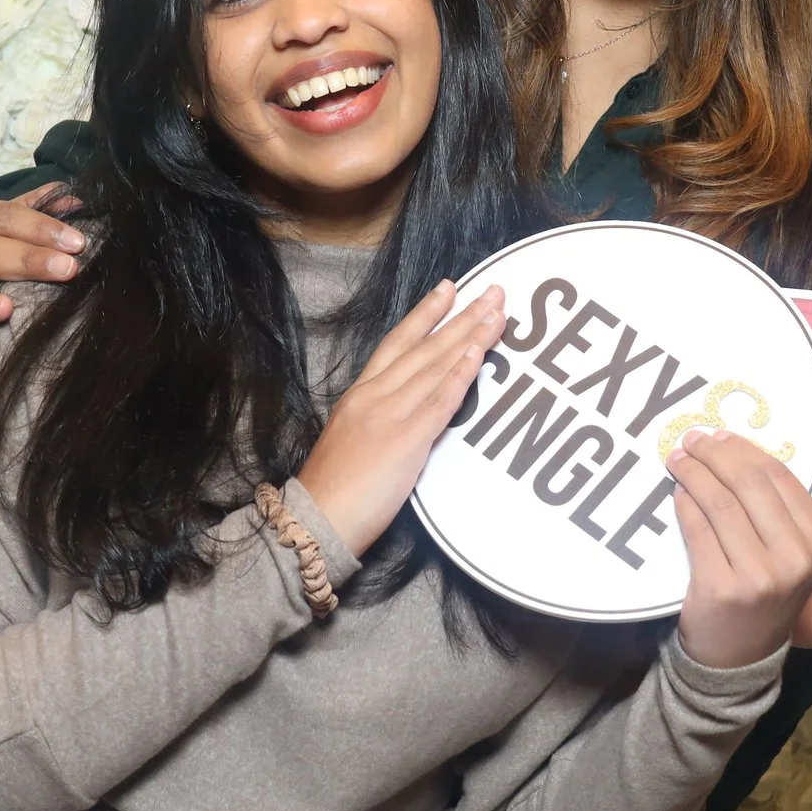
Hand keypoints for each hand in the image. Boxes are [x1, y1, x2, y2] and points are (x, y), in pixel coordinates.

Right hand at [298, 282, 506, 559]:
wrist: (314, 522)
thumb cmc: (333, 490)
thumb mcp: (353, 437)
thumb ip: (380, 414)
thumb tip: (410, 404)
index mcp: (360, 393)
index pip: (397, 342)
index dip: (425, 314)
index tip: (449, 288)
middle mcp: (374, 395)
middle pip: (425, 347)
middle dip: (462, 317)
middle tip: (493, 292)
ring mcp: (389, 414)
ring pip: (436, 366)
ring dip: (471, 336)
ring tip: (497, 313)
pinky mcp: (404, 440)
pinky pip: (439, 401)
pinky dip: (461, 374)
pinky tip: (479, 353)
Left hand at [670, 430, 811, 669]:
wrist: (742, 657)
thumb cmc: (770, 594)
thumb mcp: (804, 554)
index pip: (779, 477)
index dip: (745, 450)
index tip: (721, 436)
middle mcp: (793, 559)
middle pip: (748, 483)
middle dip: (714, 454)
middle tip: (692, 440)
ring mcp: (758, 576)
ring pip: (720, 503)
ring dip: (693, 473)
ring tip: (678, 460)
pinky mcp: (721, 588)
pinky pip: (697, 528)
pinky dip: (684, 504)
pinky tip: (678, 493)